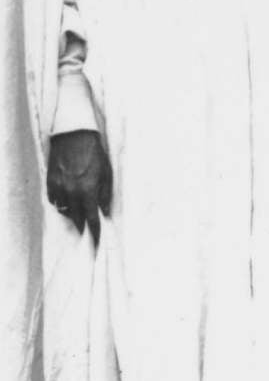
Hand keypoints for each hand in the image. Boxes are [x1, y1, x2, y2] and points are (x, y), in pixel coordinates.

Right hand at [47, 129, 111, 245]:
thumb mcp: (107, 172)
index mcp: (88, 191)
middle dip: (83, 225)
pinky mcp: (50, 183)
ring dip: (72, 213)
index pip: (91, 219)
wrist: (74, 136)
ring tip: (79, 210)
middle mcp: (71, 193)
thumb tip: (104, 212)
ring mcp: (58, 188)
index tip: (96, 243)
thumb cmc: (95, 153)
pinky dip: (61, 203)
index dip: (94, 233)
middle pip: (75, 218)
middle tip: (88, 228)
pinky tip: (68, 199)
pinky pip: (54, 201)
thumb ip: (105, 194)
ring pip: (64, 211)